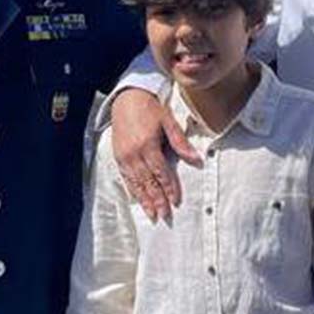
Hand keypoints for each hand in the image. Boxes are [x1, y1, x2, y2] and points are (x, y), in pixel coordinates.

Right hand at [110, 88, 199, 221]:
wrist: (127, 97)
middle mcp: (134, 153)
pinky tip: (138, 200)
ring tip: (152, 214)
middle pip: (148, 182)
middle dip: (157, 200)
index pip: (161, 173)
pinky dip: (133, 190)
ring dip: (144, 200)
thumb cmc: (150, 107)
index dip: (169, 188)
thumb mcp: (168, 121)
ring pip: (136, 183)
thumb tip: (195, 159)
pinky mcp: (118, 156)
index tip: (176, 202)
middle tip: (164, 216)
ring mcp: (124, 156)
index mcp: (148, 145)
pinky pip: (126, 178)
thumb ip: (180, 142)